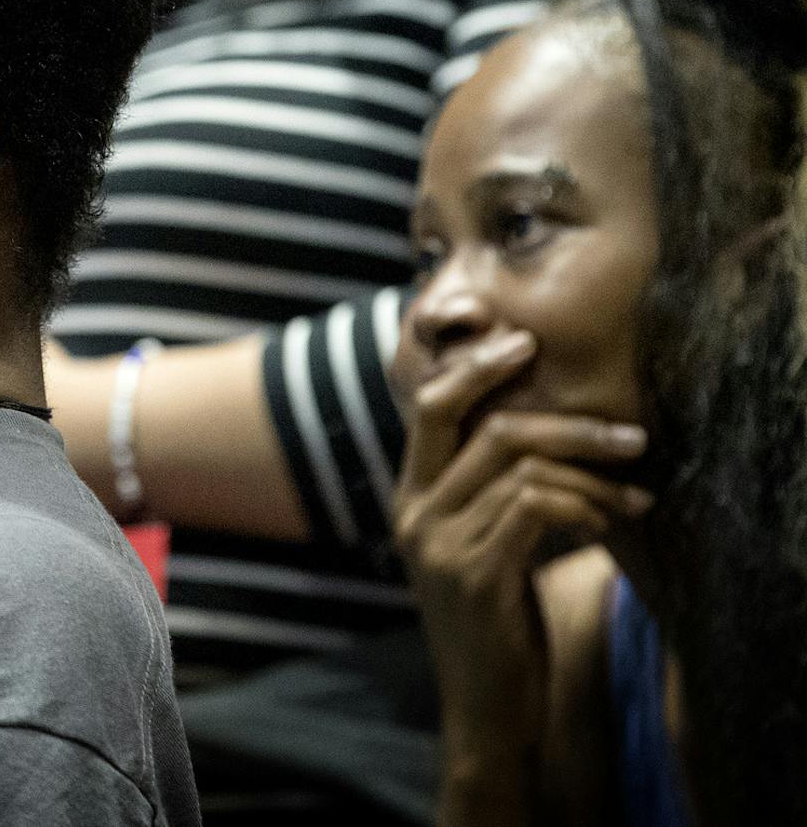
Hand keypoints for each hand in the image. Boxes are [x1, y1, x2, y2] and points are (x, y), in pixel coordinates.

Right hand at [390, 331, 651, 814]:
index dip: (474, 366)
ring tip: (637, 493)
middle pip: (475, 423)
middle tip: (625, 429)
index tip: (525, 344)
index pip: (429, 405)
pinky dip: (583, 507)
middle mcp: (413, 512)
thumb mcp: (485, 543)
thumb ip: (491, 490)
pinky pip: (535, 509)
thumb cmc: (499, 620)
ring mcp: (437, 542)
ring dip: (593, 473)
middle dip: (552, 411)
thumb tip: (541, 427)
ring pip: (520, 466)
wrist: (488, 704)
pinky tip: (610, 522)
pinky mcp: (471, 575)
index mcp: (410, 496)